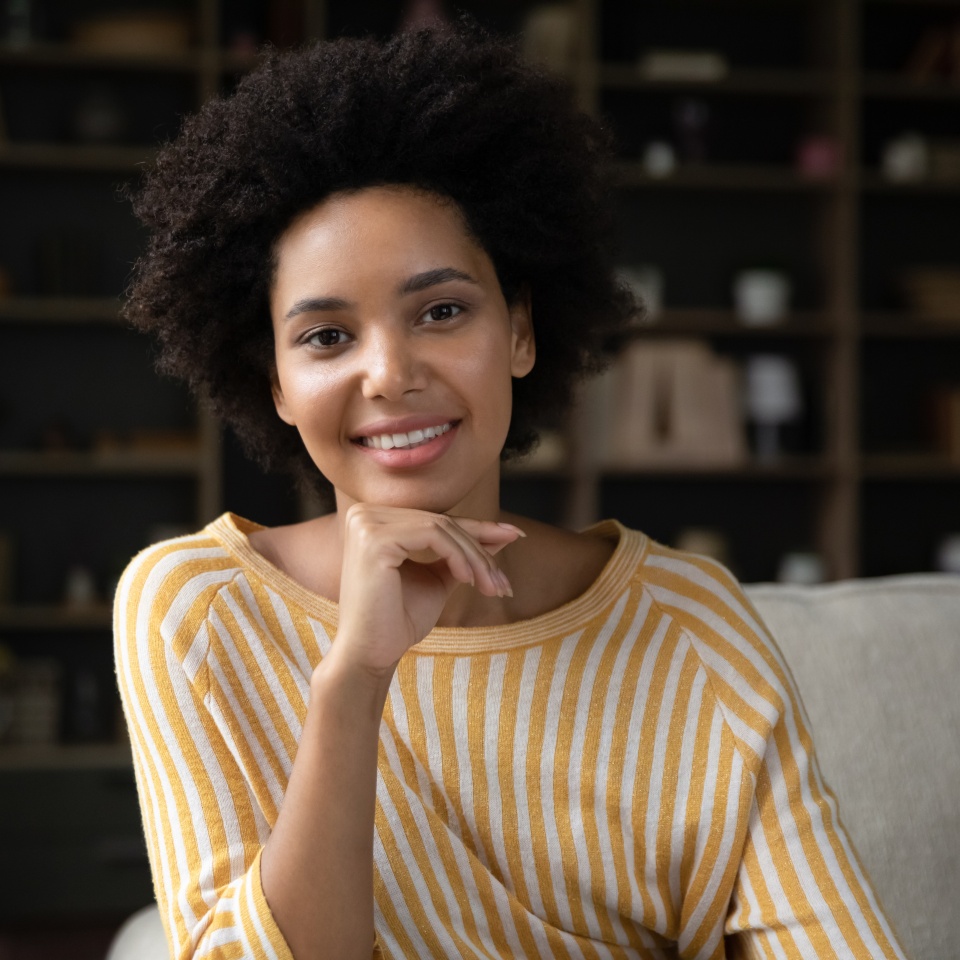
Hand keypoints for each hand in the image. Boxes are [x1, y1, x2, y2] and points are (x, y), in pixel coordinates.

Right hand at [331, 504, 522, 679]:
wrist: (370, 655)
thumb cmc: (399, 620)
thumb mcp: (439, 578)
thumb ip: (464, 553)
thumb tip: (505, 533)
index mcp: (375, 520)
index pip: (437, 521)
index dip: (479, 529)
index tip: (516, 536)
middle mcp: (364, 514)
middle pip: (441, 522)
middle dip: (481, 550)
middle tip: (504, 583)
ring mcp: (366, 523)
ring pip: (441, 527)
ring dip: (475, 558)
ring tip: (492, 588)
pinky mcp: (373, 538)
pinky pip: (432, 535)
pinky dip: (458, 557)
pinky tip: (469, 581)